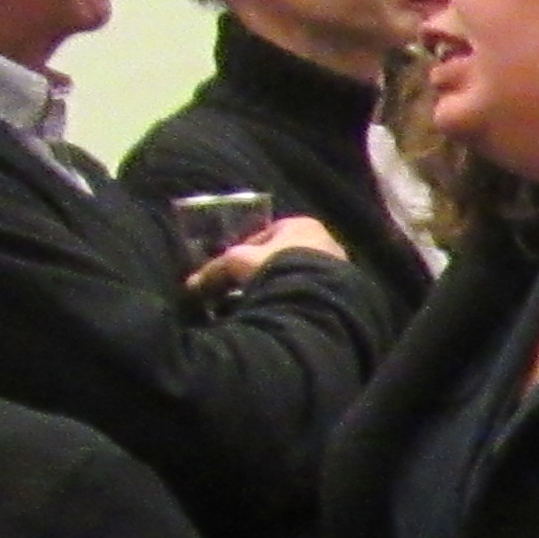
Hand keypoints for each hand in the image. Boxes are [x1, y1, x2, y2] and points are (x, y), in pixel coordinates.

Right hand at [189, 219, 350, 296]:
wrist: (315, 302)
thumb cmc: (274, 269)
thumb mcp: (237, 263)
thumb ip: (214, 271)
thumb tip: (190, 285)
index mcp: (303, 224)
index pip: (268, 232)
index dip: (246, 249)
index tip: (233, 268)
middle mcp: (327, 241)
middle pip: (286, 255)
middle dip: (265, 271)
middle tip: (246, 289)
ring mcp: (341, 268)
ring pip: (302, 276)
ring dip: (282, 287)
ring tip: (263, 304)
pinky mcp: (348, 294)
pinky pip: (315, 294)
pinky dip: (299, 301)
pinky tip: (284, 313)